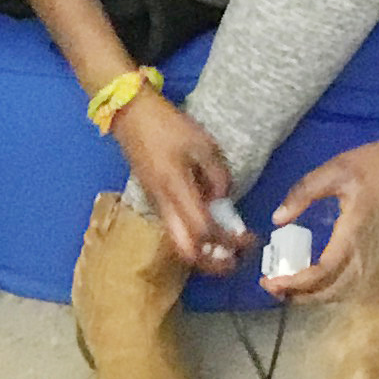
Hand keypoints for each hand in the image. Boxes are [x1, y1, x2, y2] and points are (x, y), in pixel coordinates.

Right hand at [110, 93, 234, 269]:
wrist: (130, 115)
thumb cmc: (166, 126)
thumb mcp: (202, 144)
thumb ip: (218, 174)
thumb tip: (223, 198)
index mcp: (176, 189)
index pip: (203, 230)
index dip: (228, 241)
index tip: (247, 239)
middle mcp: (163, 205)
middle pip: (186, 251)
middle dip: (212, 263)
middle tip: (235, 260)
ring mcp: (157, 205)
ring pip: (179, 244)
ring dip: (204, 253)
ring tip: (226, 250)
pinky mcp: (155, 201)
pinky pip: (176, 230)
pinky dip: (195, 239)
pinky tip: (211, 230)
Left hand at [266, 119, 378, 301]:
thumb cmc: (375, 163)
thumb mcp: (333, 171)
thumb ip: (302, 193)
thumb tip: (277, 220)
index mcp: (354, 232)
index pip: (323, 272)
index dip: (296, 281)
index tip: (271, 281)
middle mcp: (368, 251)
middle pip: (334, 291)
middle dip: (302, 296)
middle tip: (274, 288)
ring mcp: (378, 255)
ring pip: (346, 291)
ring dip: (317, 295)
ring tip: (289, 288)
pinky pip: (355, 281)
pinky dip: (333, 288)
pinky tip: (316, 280)